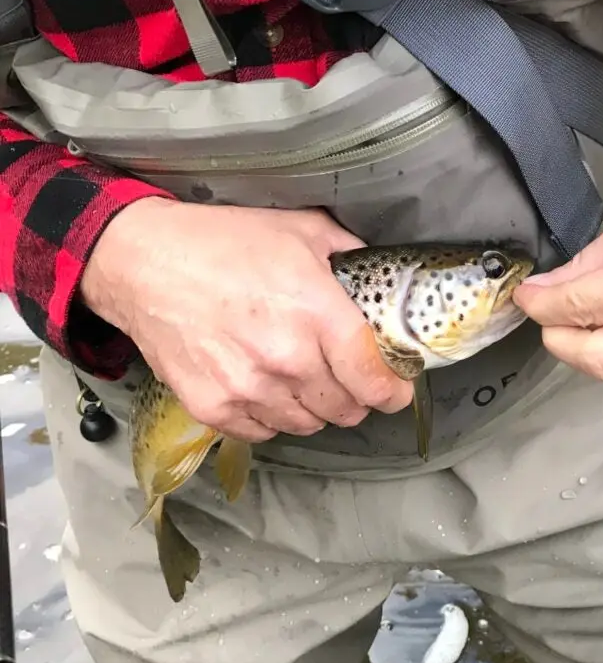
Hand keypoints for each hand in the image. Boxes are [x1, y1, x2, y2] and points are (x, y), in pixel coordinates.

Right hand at [80, 198, 412, 441]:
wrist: (145, 262)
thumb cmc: (225, 241)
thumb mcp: (303, 230)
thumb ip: (351, 254)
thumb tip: (380, 274)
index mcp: (317, 313)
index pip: (373, 377)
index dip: (394, 390)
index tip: (397, 389)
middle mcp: (287, 358)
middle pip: (346, 409)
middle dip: (356, 395)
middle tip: (349, 377)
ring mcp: (248, 388)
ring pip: (308, 424)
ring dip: (315, 407)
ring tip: (304, 376)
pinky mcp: (213, 407)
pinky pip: (264, 432)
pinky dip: (273, 416)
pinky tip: (267, 384)